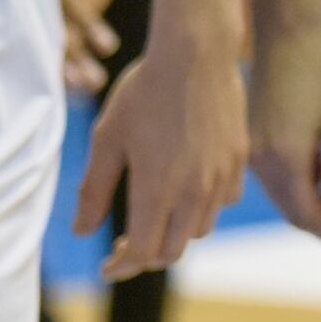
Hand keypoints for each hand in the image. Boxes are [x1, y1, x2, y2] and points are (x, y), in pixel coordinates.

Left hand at [77, 23, 248, 279]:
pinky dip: (204, 208)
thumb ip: (94, 190)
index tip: (106, 268)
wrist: (196, 54)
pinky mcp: (238, 161)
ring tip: (156, 216)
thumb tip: (82, 232)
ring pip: (199, 230)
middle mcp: (193, 192)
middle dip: (146, 256)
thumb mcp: (107, 139)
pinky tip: (188, 189)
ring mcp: (220, 177)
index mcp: (156, 190)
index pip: (142, 254)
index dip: (121, 268)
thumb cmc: (143, 92)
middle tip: (125, 244)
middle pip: (172, 250)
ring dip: (174, 234)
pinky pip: (223, 202)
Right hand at [245, 14, 320, 244]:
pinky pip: (270, 177)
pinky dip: (293, 183)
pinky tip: (318, 168)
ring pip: (279, 195)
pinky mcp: (245, 140)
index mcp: (286, 156)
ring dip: (305, 202)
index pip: (306, 214)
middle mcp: (259, 159)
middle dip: (318, 222)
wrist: (285, 35)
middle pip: (290, 210)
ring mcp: (247, 151)